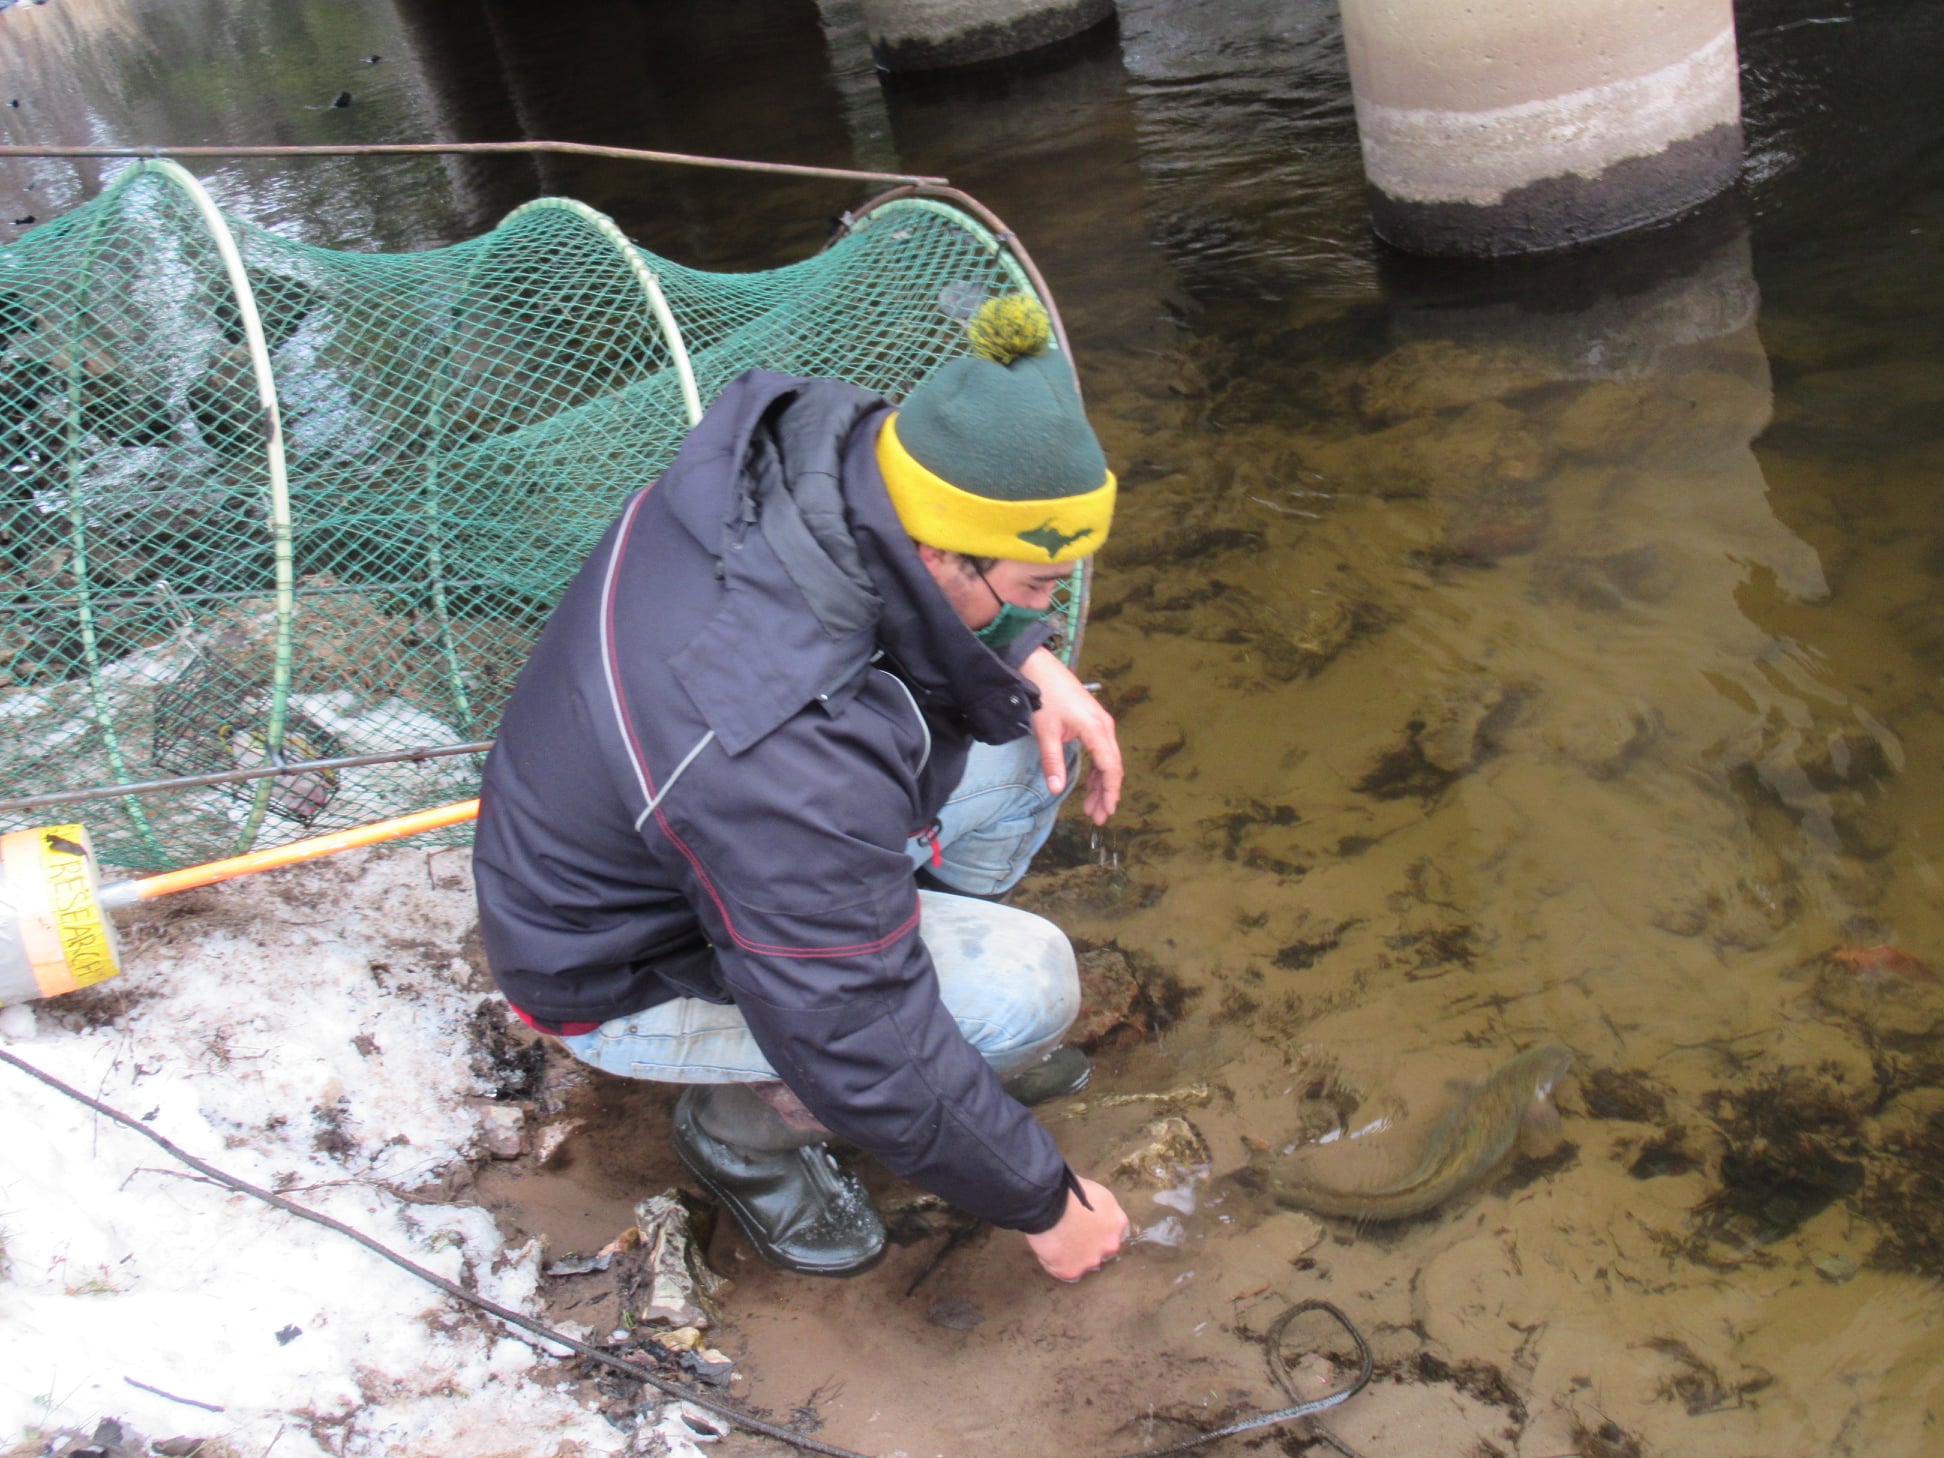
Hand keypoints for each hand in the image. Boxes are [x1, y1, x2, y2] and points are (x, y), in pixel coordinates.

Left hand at [1018, 647, 1121, 823]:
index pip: (1110, 767)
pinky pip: (1102, 751)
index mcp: (1096, 729)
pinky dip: (1098, 770)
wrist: (1040, 667)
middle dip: (1107, 793)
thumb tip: (1055, 790)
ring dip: (1102, 784)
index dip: (1110, 791)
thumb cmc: (1044, 697)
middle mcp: (1104, 726)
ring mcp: (1101, 723)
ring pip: (1108, 760)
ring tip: (1092, 807)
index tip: (1106, 811)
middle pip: (1112, 766)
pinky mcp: (1093, 721)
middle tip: (1098, 816)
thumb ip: (1052, 761)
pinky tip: (1091, 784)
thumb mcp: (1046, 732)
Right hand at [1024, 1177, 1129, 1280]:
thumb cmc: (1069, 1191)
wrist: (1049, 1202)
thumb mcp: (1097, 1194)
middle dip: (1089, 1244)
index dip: (1097, 1229)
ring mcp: (1091, 1261)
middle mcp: (1110, 1245)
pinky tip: (1048, 1248)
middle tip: (1070, 1233)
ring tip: (1056, 1240)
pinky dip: (1054, 1262)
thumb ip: (1103, 1210)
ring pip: (1082, 1262)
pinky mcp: (1071, 1271)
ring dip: (1073, 1255)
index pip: (1112, 1232)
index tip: (1085, 1225)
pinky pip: (1062, 1270)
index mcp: (1118, 1223)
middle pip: (1100, 1249)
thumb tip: (1094, 1218)